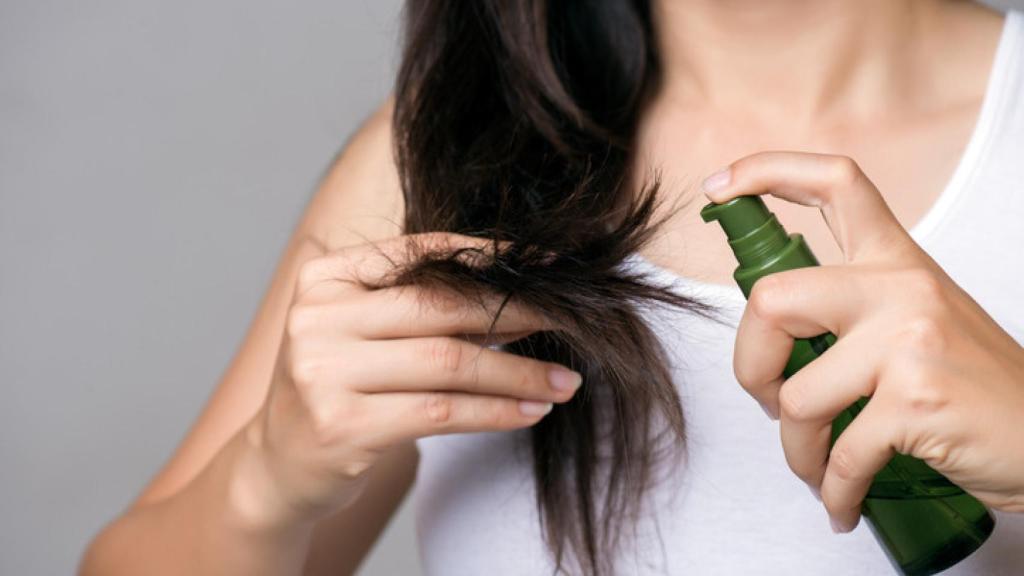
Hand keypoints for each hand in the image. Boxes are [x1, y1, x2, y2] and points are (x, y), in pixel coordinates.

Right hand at [236, 232, 580, 527]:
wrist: (278, 464)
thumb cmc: (337, 388)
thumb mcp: (363, 333)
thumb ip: (421, 308)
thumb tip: (521, 297)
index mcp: (324, 278)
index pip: (419, 254)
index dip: (488, 257)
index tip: (546, 266)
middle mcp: (317, 317)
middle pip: (440, 307)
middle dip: (516, 314)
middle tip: (571, 321)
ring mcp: (324, 372)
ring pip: (449, 362)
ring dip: (517, 372)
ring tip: (563, 381)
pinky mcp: (342, 426)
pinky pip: (441, 411)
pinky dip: (495, 411)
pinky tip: (530, 411)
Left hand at [701, 151, 1023, 532]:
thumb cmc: (975, 387)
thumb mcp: (920, 320)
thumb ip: (854, 307)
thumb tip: (771, 329)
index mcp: (898, 261)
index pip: (835, 183)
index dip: (767, 172)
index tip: (720, 188)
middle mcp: (901, 288)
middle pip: (772, 300)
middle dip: (749, 365)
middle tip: (769, 399)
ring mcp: (909, 341)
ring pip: (796, 395)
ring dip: (795, 449)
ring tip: (817, 466)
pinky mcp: (916, 401)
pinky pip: (839, 454)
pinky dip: (831, 490)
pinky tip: (840, 503)